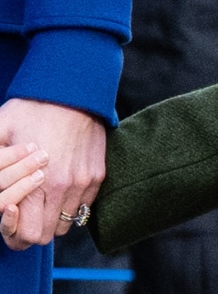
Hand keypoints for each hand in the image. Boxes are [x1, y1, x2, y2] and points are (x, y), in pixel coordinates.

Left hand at [0, 99, 105, 249]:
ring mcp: (84, 181)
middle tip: (26, 210)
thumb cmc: (32, 110)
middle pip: (47, 234)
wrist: (74, 92)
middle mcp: (64, 187)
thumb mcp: (0, 130)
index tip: (13, 215)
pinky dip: (71, 204)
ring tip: (43, 198)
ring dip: (53, 217)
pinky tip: (61, 186)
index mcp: (38, 182)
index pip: (28, 235)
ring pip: (67, 223)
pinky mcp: (97, 174)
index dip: (15, 232)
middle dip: (33, 228)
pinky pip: (83, 206)